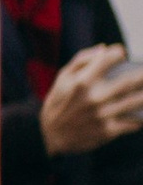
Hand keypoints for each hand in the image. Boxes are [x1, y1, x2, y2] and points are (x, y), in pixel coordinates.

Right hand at [42, 43, 142, 157]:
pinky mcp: (109, 130)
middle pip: (130, 81)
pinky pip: (134, 122)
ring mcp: (104, 115)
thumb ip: (82, 59)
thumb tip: (104, 49)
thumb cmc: (58, 102)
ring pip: (136, 102)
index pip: (109, 59)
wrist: (51, 136)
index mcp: (83, 81)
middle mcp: (95, 97)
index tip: (123, 54)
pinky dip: (142, 116)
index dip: (119, 53)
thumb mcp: (63, 77)